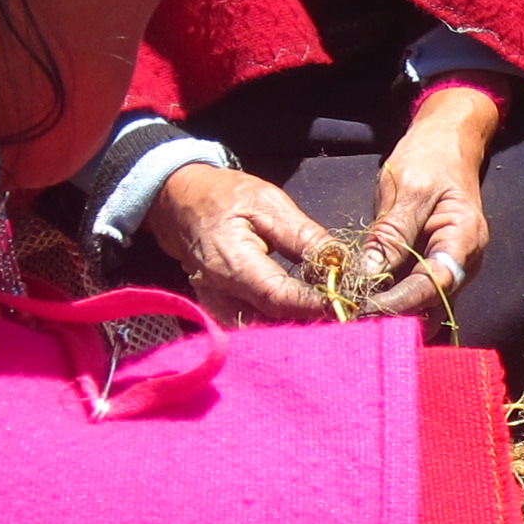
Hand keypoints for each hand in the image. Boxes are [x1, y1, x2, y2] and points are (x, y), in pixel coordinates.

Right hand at [148, 164, 334, 323]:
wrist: (177, 200)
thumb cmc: (223, 196)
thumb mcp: (269, 203)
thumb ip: (304, 236)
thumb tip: (340, 264)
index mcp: (232, 264)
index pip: (279, 297)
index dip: (315, 305)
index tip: (347, 305)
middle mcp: (219, 294)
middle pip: (272, 321)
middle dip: (309, 318)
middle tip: (343, 310)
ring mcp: (214, 305)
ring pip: (262, 328)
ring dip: (294, 323)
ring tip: (326, 311)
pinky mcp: (216, 309)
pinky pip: (251, 324)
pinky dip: (276, 320)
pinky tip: (299, 311)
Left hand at [357, 85, 496, 319]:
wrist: (448, 142)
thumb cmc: (432, 157)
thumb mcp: (409, 188)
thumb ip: (391, 233)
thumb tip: (369, 275)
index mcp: (464, 240)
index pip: (433, 286)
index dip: (398, 302)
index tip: (362, 307)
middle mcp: (463, 262)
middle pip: (430, 303)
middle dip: (394, 314)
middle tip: (352, 316)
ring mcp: (449, 266)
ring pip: (423, 304)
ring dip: (392, 311)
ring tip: (355, 312)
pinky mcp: (432, 264)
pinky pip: (415, 291)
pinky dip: (393, 299)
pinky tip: (365, 300)